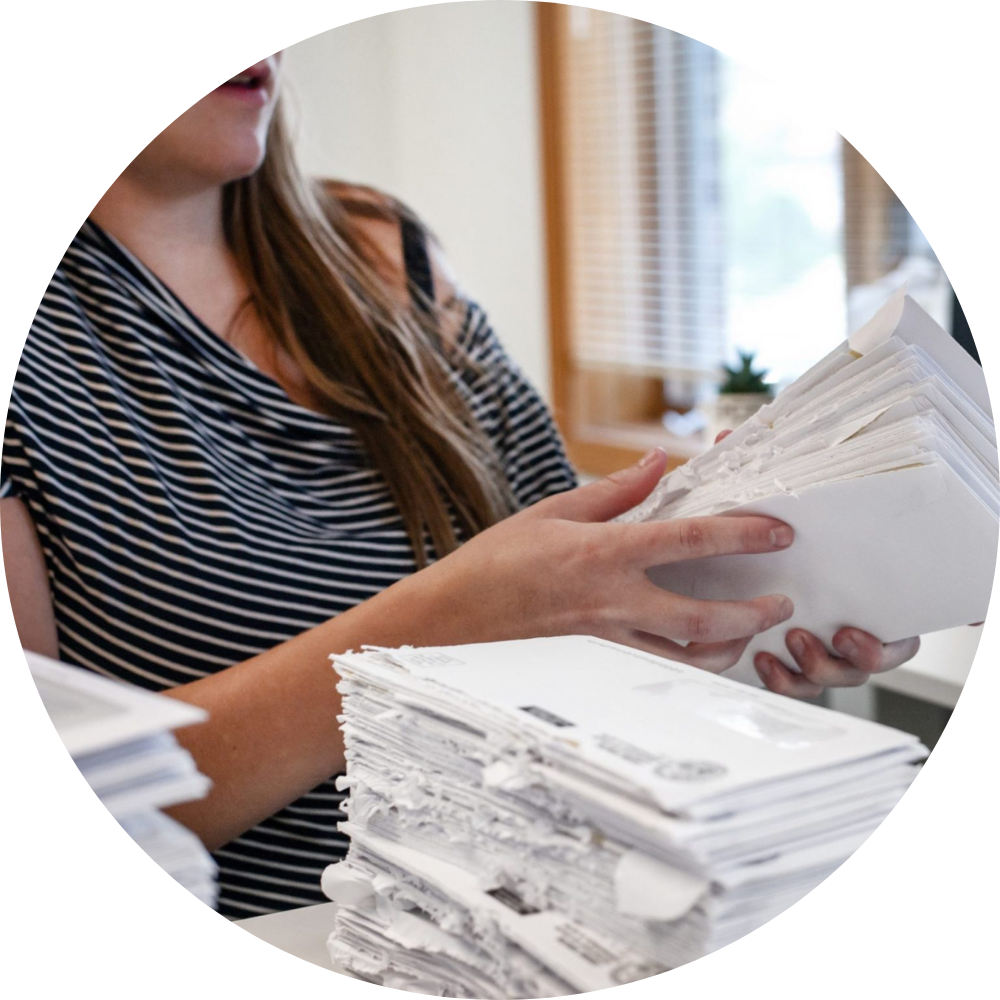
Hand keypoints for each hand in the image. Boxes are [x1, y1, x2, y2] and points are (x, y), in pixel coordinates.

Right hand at [415, 447, 794, 671]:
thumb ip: (613, 490)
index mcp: (605, 552)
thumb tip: (656, 462)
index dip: (742, 534)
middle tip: (782, 602)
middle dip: (753, 612)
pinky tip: (699, 651)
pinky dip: (688, 663)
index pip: (690, 541)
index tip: (778, 531)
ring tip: (749, 633)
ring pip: (686, 656)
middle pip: (704, 616)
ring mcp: (607, 636)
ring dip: (728, 647)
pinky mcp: (598, 657)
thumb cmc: (497, 560)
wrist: (454, 615)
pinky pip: (656, 666)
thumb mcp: (552, 511)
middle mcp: (613, 600)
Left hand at [713, 427, 921, 697]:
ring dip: (818, 666)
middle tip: (839, 635)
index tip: (858, 628)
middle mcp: (840, 619)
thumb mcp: (751, 501)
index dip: (894, 634)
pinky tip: (763, 660)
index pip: (895, 619)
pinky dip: (784, 678)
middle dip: (863, 656)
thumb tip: (728, 437)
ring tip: (791, 640)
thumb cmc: (740, 531)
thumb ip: (749, 473)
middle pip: (874, 658)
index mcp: (850, 584)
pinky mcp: (785, 661)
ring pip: (834, 676)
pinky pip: (795, 684)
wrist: (698, 567)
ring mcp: (815, 644)